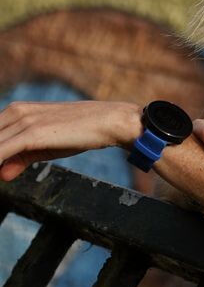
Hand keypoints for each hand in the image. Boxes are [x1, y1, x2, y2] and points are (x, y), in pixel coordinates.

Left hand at [0, 100, 140, 181]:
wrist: (109, 120)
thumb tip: (1, 176)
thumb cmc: (80, 131)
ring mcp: (23, 121)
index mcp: (16, 110)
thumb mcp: (45, 147)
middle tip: (0, 170)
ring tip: (1, 172)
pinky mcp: (32, 133)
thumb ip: (20, 158)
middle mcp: (16, 111)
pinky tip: (1, 174)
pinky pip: (0, 152)